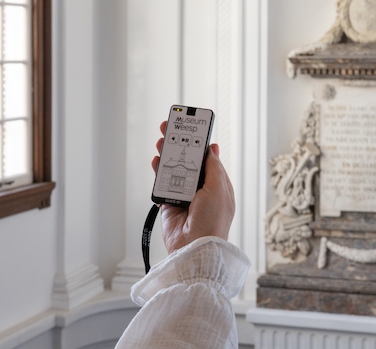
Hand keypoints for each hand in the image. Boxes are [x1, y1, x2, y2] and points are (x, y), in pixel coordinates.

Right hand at [152, 121, 234, 253]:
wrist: (195, 247)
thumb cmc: (213, 221)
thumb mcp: (219, 189)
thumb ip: (213, 167)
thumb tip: (212, 148)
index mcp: (217, 185)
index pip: (208, 159)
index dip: (200, 143)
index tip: (193, 128)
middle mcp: (201, 190)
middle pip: (188, 161)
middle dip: (180, 145)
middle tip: (171, 129)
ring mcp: (184, 196)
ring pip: (174, 170)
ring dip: (168, 155)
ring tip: (162, 140)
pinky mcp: (169, 204)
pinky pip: (162, 184)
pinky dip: (158, 172)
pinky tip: (157, 161)